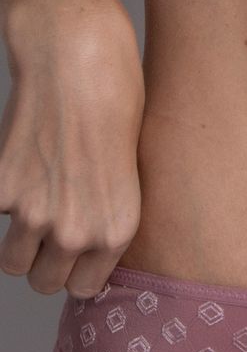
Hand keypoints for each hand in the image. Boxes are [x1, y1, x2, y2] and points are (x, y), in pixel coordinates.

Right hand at [0, 0, 144, 297]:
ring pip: (12, 262)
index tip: (73, 250)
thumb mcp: (128, 183)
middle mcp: (76, 232)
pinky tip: (20, 168)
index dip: (75, 269)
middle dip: (43, 260)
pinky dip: (1, 199)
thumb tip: (79, 260)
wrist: (79, 62)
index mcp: (115, 234)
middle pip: (43, 282)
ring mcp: (35, 213)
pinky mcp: (1, 189)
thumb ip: (104, 227)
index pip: (82, 289)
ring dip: (18, 240)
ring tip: (33, 204)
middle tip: (48, 227)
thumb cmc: (112, 113)